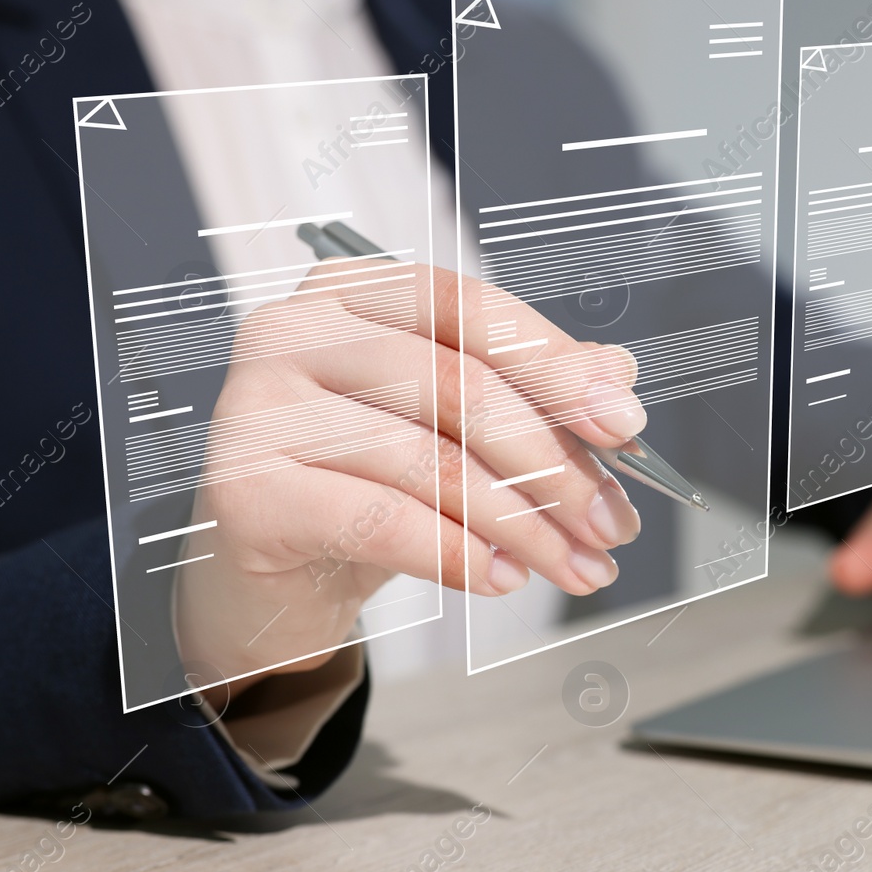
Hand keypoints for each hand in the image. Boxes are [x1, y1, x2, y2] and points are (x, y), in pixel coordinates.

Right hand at [176, 261, 644, 693]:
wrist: (271, 576)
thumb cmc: (366, 483)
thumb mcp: (454, 431)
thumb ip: (531, 392)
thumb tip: (615, 377)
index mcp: (355, 292)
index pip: (470, 310)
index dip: (556, 367)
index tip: (625, 426)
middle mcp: (296, 330)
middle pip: (458, 387)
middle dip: (553, 466)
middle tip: (610, 524)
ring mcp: (258, 405)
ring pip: (429, 460)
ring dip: (522, 526)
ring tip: (572, 565)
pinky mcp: (246, 488)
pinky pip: (380, 519)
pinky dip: (457, 554)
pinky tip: (502, 578)